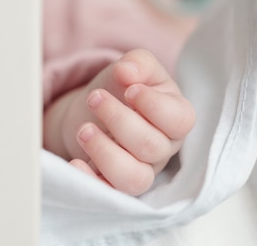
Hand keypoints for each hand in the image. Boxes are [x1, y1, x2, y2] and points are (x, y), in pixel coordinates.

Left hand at [67, 49, 194, 195]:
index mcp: (175, 116)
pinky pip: (109, 193)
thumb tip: (127, 72)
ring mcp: (141, 169)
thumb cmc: (122, 88)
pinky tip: (75, 162)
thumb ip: (137, 63)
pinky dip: (91, 181)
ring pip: (135, 177)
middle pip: (152, 146)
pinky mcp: (115, 184)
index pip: (181, 120)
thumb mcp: (133, 67)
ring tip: (84, 130)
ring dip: (105, 153)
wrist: (95, 108)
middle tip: (94, 98)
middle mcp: (163, 147)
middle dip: (119, 120)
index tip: (129, 90)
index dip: (155, 106)